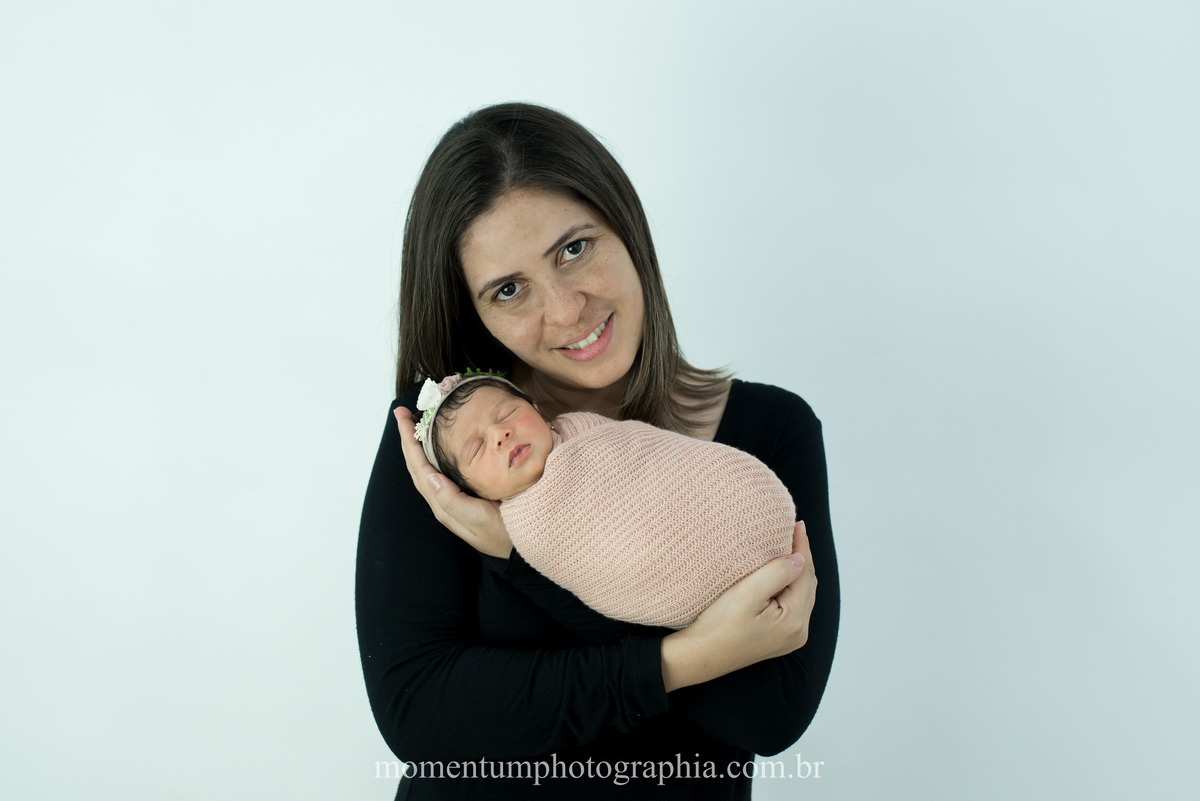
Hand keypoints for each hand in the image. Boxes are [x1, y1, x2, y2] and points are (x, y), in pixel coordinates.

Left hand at [393, 406, 513, 558]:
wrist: (526, 546)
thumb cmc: (505, 534)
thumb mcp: (479, 520)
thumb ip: (453, 501)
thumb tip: (430, 477)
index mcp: (444, 504)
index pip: (420, 468)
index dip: (409, 443)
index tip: (402, 419)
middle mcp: (444, 500)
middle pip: (419, 465)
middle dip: (409, 438)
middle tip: (403, 413)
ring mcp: (454, 498)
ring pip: (429, 467)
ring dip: (420, 444)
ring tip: (414, 423)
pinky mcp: (466, 494)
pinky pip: (444, 470)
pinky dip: (436, 452)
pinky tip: (440, 443)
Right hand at [661, 520, 816, 691]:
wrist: (700, 655)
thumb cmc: (718, 624)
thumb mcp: (746, 593)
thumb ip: (777, 573)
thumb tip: (799, 558)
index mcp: (794, 620)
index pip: (805, 574)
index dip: (802, 547)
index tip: (798, 523)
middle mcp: (799, 631)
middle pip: (807, 585)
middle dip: (802, 557)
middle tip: (794, 532)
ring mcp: (791, 638)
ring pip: (802, 595)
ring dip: (797, 572)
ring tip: (788, 548)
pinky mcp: (781, 639)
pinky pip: (793, 606)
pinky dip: (790, 587)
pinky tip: (781, 575)